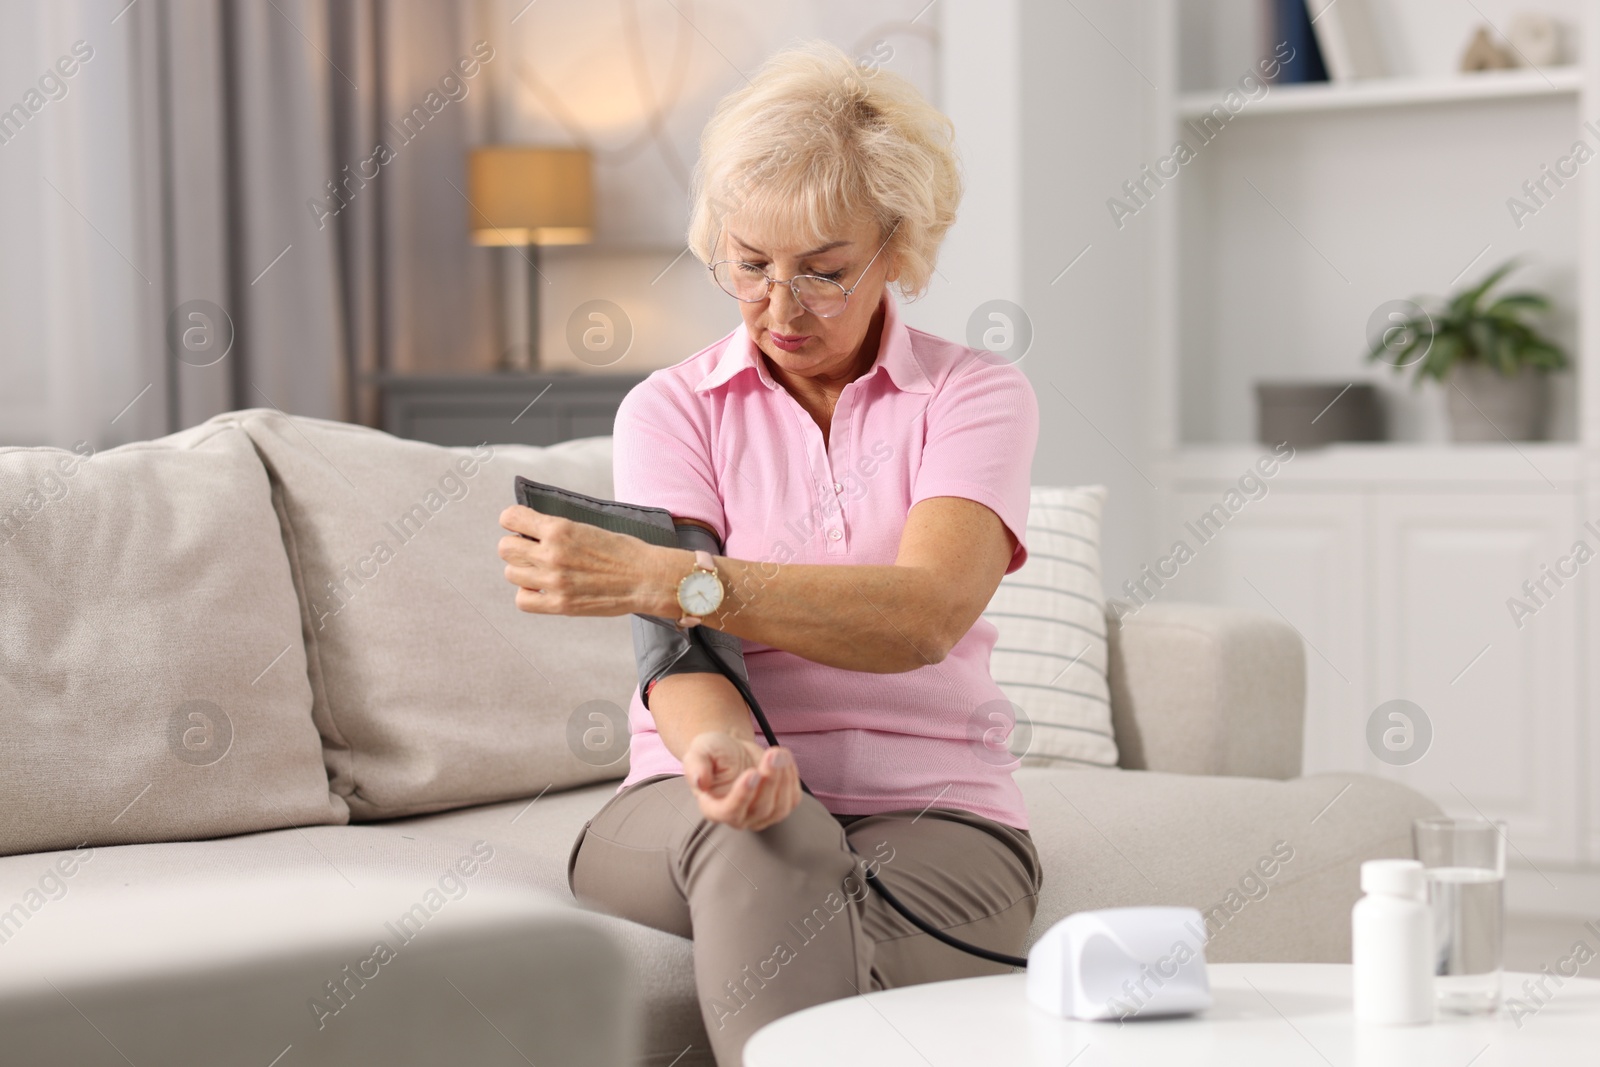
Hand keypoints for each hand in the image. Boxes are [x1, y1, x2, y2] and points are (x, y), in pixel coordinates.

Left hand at [498, 505, 667, 616]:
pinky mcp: (559, 604)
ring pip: (511, 574)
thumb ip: (556, 531)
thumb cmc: (623, 552)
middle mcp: (552, 553)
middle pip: (505, 548)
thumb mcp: (586, 528)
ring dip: (523, 572)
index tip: (521, 528)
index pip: (510, 518)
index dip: (513, 523)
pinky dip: (528, 595)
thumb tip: (531, 533)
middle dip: (517, 548)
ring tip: (542, 572)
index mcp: (559, 529)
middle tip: (533, 552)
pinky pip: (522, 600)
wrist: (646, 578)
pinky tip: (543, 589)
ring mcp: (554, 581)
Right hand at [682, 732, 801, 830]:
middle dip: (770, 779)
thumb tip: (699, 782)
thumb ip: (695, 766)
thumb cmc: (712, 753)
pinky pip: (792, 798)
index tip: (753, 773)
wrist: (731, 752)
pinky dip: (792, 777)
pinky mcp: (779, 807)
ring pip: (780, 807)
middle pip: (761, 808)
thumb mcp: (699, 751)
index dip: (742, 795)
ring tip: (778, 752)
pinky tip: (783, 758)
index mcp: (714, 808)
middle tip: (773, 754)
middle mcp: (739, 818)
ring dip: (784, 778)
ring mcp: (761, 816)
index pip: (729, 812)